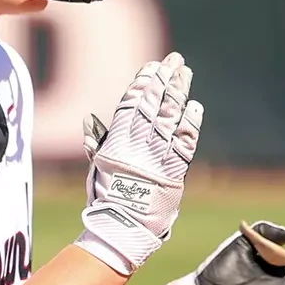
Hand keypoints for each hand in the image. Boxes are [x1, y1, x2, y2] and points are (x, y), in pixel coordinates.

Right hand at [74, 53, 203, 274]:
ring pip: (171, 115)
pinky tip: (195, 105)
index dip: (143, 83)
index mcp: (117, 141)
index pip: (131, 103)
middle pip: (155, 103)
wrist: (125, 224)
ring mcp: (158, 154)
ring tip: (186, 73)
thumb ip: (97, 142)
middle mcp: (139, 143)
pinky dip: (191, 122)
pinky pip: (186, 140)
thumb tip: (89, 121)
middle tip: (175, 60)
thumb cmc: (106, 198)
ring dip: (180, 92)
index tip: (151, 67)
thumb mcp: (96, 167)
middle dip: (165, 79)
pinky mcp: (176, 168)